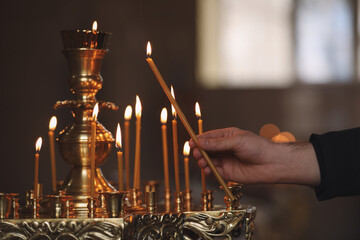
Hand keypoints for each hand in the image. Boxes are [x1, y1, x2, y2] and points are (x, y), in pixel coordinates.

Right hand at [189, 127, 319, 186]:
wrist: (272, 164)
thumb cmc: (258, 148)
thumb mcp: (236, 141)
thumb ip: (217, 143)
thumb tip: (200, 142)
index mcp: (227, 136)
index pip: (209, 137)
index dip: (199, 140)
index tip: (191, 143)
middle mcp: (225, 148)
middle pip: (206, 149)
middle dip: (199, 151)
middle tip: (196, 153)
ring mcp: (226, 161)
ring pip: (209, 161)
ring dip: (203, 162)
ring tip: (202, 162)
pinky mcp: (228, 173)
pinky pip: (214, 172)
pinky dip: (209, 171)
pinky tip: (207, 170)